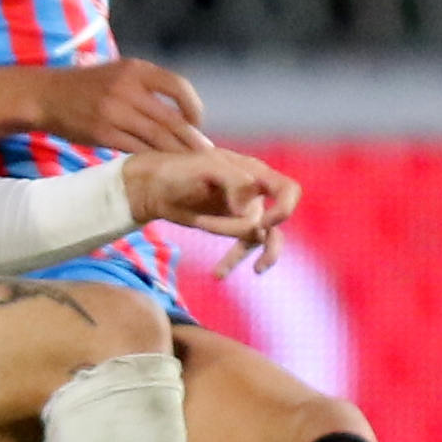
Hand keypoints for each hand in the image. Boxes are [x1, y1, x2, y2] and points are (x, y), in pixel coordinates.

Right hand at [42, 58, 210, 153]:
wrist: (46, 95)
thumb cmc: (87, 86)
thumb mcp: (119, 73)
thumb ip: (147, 86)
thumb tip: (181, 111)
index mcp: (136, 69)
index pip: (179, 86)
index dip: (194, 107)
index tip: (198, 122)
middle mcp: (127, 89)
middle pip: (172, 118)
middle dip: (191, 139)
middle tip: (205, 153)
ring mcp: (114, 112)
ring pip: (157, 137)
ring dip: (176, 153)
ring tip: (189, 163)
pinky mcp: (103, 133)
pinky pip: (136, 149)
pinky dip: (152, 158)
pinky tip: (161, 165)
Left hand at [121, 145, 297, 274]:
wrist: (153, 187)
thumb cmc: (179, 169)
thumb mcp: (205, 167)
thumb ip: (233, 181)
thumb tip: (251, 212)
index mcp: (254, 173)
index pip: (288, 191)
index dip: (284, 209)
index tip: (263, 223)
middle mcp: (254, 193)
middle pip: (279, 220)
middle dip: (265, 236)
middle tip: (249, 241)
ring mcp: (244, 211)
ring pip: (264, 238)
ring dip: (255, 254)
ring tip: (250, 270)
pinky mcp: (230, 227)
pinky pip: (241, 247)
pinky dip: (232, 261)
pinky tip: (218, 274)